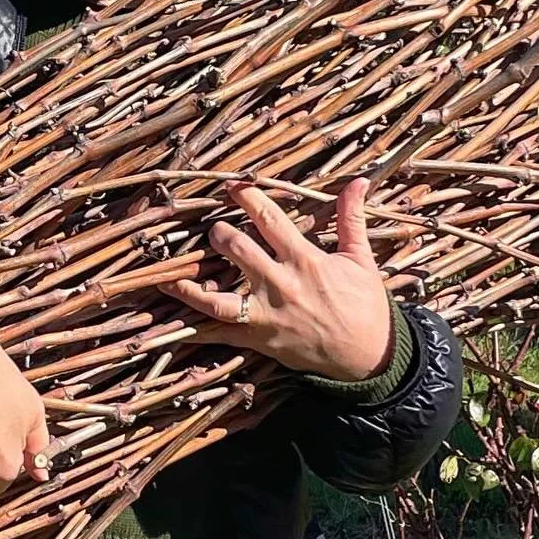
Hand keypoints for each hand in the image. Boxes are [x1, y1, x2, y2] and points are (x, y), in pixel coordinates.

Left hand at [166, 180, 392, 380]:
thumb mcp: (361, 259)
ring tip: (171, 275)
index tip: (230, 185)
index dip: (247, 198)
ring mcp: (266, 315)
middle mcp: (280, 285)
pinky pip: (220, 335)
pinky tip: (169, 323)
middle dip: (219, 233)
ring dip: (191, 285)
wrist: (369, 357)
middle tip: (213, 229)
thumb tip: (358, 181)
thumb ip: (352, 218)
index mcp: (305, 260)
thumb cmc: (365, 306)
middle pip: (238, 249)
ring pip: (217, 298)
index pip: (269, 220)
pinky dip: (193, 330)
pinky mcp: (259, 340)